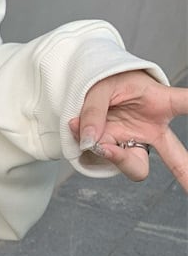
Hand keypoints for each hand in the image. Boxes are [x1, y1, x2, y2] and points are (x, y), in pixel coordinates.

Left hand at [68, 70, 187, 191]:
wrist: (88, 89)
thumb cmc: (106, 81)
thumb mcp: (99, 87)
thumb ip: (95, 111)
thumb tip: (92, 141)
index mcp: (160, 104)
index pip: (187, 103)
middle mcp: (153, 129)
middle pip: (176, 155)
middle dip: (187, 173)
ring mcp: (135, 143)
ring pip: (136, 167)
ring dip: (114, 156)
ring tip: (97, 138)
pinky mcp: (116, 151)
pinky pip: (104, 158)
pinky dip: (87, 145)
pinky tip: (77, 126)